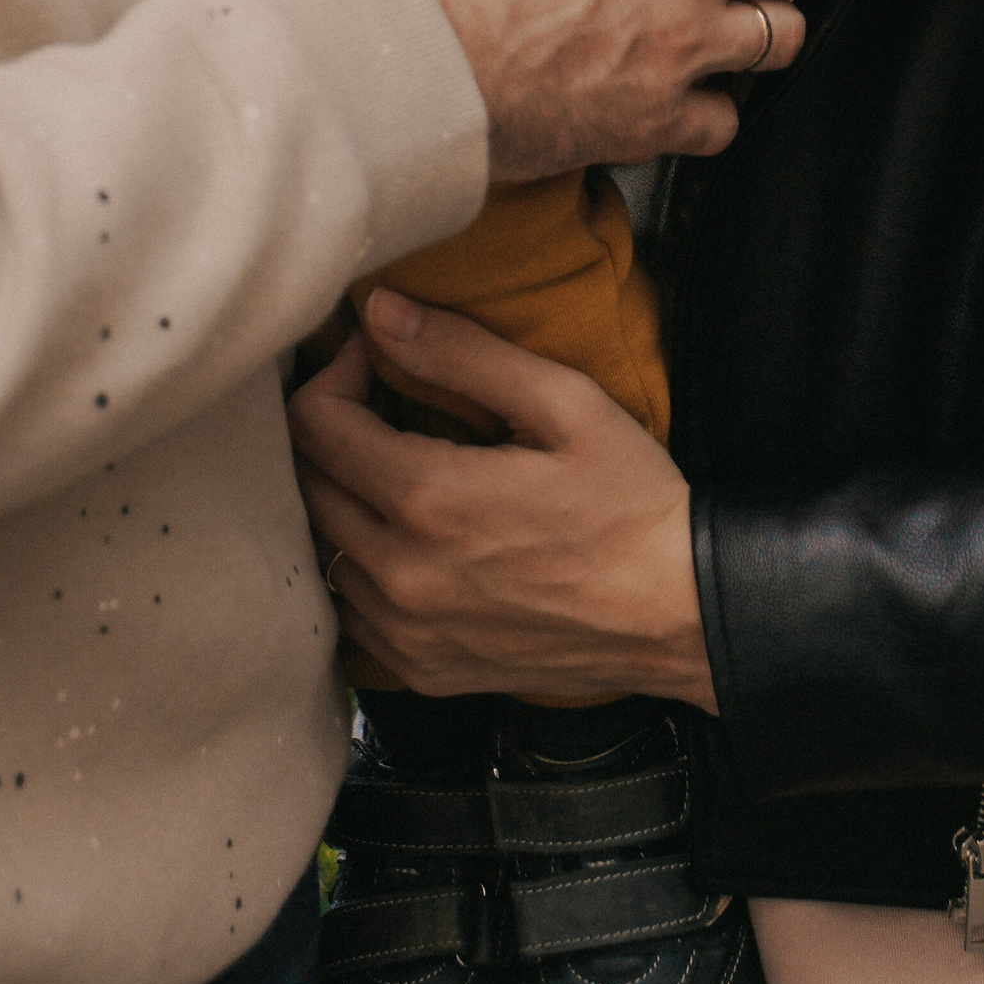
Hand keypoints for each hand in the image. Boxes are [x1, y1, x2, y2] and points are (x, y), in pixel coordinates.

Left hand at [291, 296, 715, 707]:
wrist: (680, 615)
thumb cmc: (630, 503)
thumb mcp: (563, 403)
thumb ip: (462, 352)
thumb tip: (379, 312)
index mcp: (427, 499)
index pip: (314, 423)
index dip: (335, 373)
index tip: (379, 357)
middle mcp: (400, 575)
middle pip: (303, 484)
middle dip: (330, 427)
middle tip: (381, 400)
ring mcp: (408, 634)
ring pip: (318, 550)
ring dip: (337, 496)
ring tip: (390, 463)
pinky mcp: (424, 672)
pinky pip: (348, 613)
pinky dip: (355, 565)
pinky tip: (402, 536)